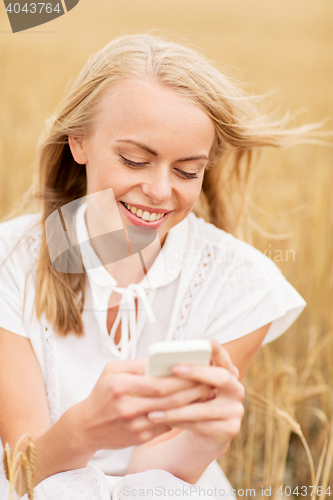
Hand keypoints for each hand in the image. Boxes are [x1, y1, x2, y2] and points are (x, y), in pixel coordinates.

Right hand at [70, 358, 212, 452]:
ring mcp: (134, 425)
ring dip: (192, 405)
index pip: (159, 382)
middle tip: (210, 382)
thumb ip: (137, 364)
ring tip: (206, 395)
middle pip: (169, 399)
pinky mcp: (139, 438)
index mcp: (121, 385)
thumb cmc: (102, 392)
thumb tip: (164, 362)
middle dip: (193, 391)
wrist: (86, 427)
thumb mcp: (112, 370)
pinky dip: (181, 417)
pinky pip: (165, 426)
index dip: (182, 378)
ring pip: (170, 414)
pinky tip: (193, 409)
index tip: (199, 370)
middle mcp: (128, 406)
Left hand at [147, 340, 244, 454]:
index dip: (219, 351)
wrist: (203, 433)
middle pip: (221, 377)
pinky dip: (180, 422)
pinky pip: (201, 425)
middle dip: (197, 371)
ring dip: (177, 408)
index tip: (210, 342)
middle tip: (174, 367)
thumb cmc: (194, 401)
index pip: (225, 359)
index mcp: (229, 374)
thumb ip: (189, 372)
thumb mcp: (192, 385)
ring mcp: (235, 411)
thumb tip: (167, 360)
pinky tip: (163, 420)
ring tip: (154, 409)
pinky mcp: (230, 430)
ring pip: (204, 408)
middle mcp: (236, 390)